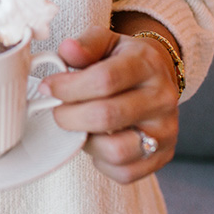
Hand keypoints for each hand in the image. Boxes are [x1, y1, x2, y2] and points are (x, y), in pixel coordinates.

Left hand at [39, 25, 179, 183]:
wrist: (157, 76)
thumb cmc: (122, 59)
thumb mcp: (105, 41)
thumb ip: (85, 45)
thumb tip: (66, 50)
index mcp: (146, 63)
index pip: (104, 79)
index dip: (68, 87)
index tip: (47, 87)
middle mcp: (162, 98)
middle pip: (106, 116)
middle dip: (69, 115)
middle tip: (57, 110)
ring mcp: (165, 130)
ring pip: (116, 150)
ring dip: (85, 141)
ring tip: (78, 125)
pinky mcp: (163, 156)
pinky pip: (124, 172)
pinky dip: (101, 161)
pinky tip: (96, 139)